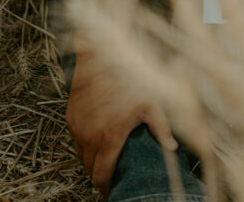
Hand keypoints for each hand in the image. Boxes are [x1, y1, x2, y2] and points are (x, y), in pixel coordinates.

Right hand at [67, 56, 177, 196]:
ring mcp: (77, 125)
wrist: (104, 54)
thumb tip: (172, 147)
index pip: (101, 175)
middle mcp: (88, 135)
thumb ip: (161, 129)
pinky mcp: (71, 115)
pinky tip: (97, 135)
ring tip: (106, 155)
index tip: (113, 188)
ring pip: (80, 154)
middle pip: (89, 168)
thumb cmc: (128, 76)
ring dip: (91, 158)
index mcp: (108, 138)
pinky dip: (84, 142)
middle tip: (113, 171)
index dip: (106, 186)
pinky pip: (75, 138)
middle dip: (100, 173)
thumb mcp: (152, 102)